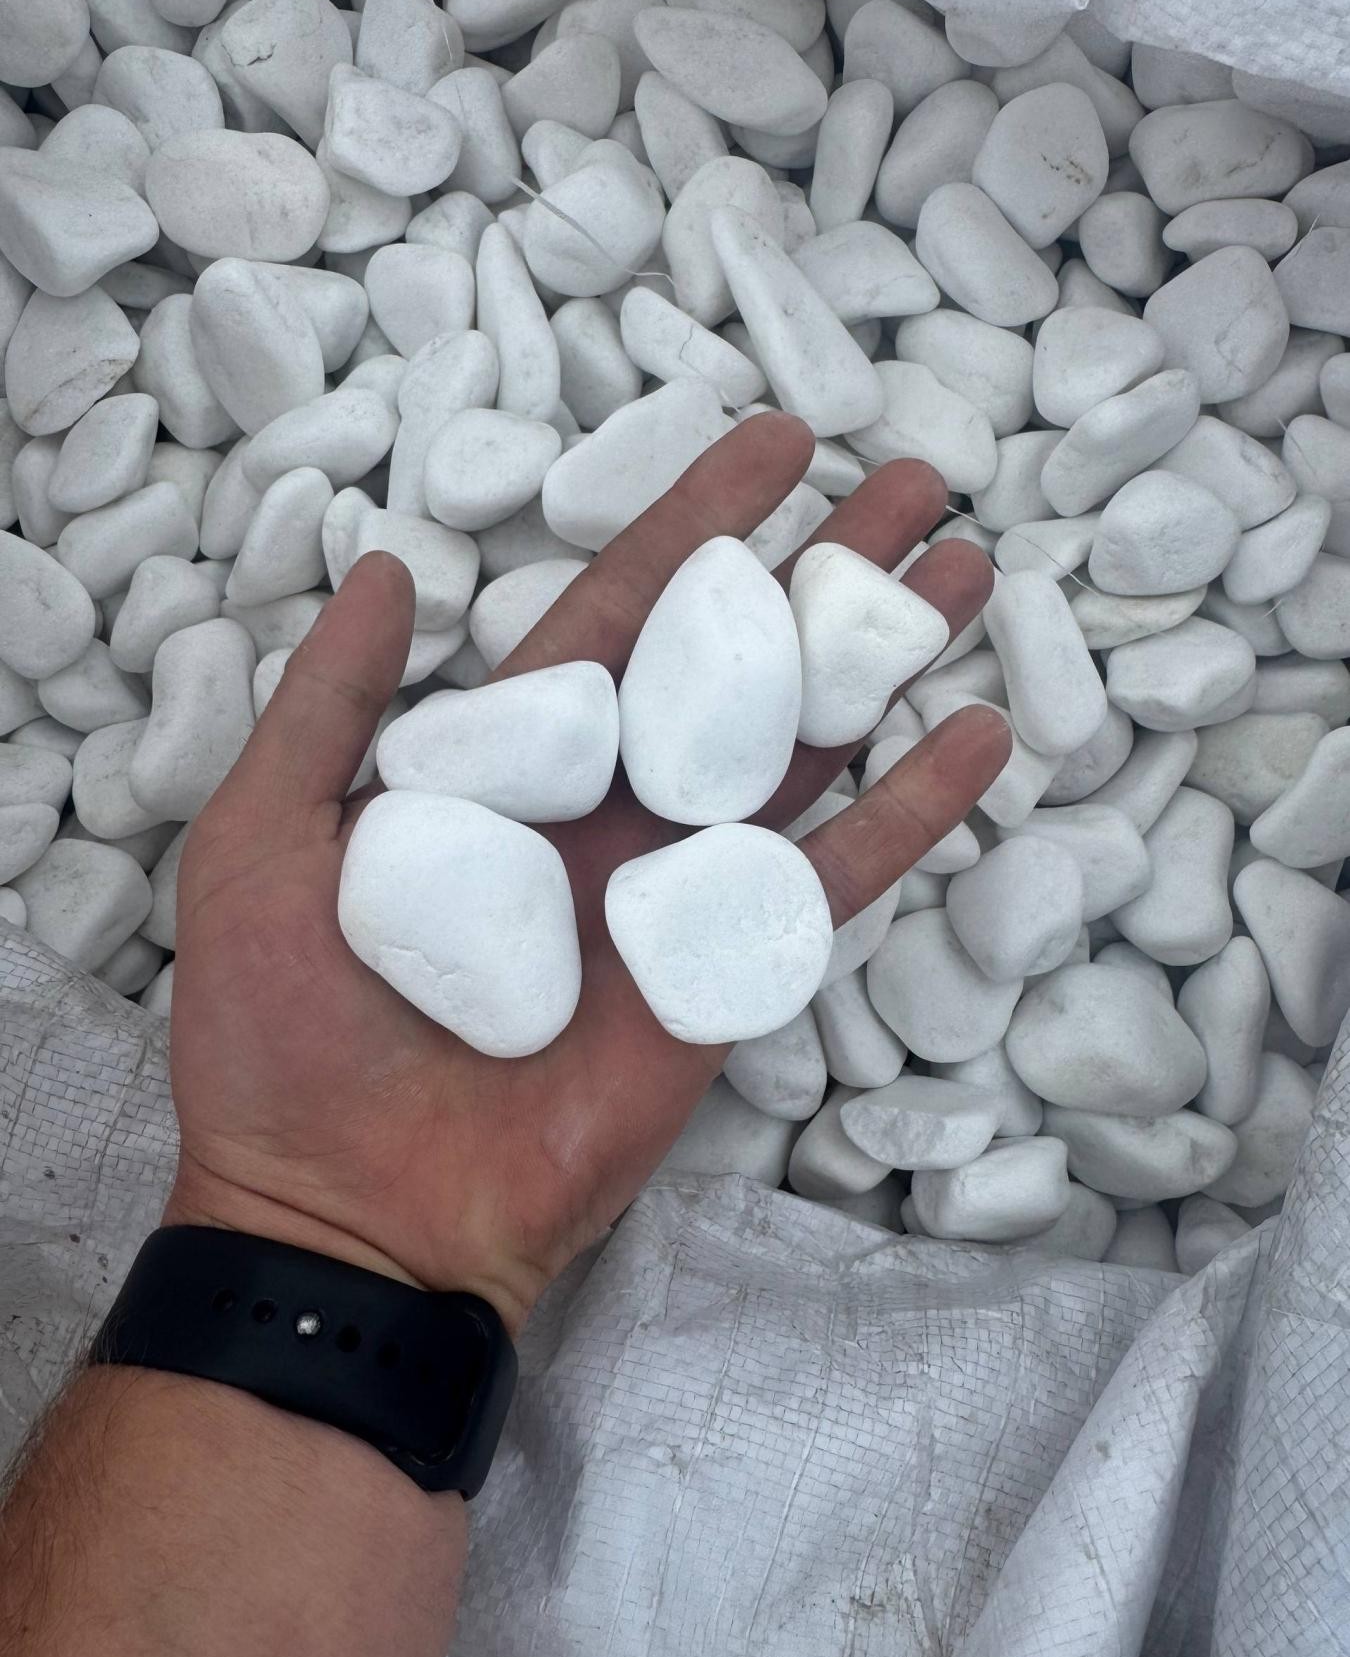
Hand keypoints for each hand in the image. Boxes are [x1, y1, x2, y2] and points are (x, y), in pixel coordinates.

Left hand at [165, 413, 1008, 1332]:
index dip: (698, 525)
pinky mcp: (724, 978)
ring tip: (966, 572)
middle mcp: (606, 814)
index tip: (778, 444)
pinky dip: (909, 813)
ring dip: (883, 662)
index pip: (618, 612)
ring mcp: (673, 894)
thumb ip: (328, 706)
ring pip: (802, 752)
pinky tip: (979, 736)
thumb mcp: (266, 841)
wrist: (350, 1213)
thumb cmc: (284, 1034)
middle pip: (735, 663)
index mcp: (507, 769)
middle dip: (821, 571)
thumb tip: (386, 567)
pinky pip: (831, 883)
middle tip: (912, 486)